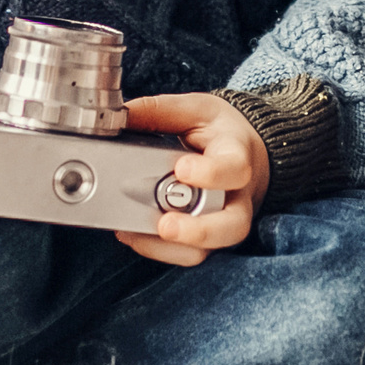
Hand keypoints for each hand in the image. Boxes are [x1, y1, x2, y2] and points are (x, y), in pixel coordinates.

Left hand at [113, 92, 270, 266]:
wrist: (246, 153)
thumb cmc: (220, 133)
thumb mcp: (196, 111)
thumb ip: (159, 111)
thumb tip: (118, 116)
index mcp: (237, 156)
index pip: (235, 170)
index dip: (210, 174)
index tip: (181, 168)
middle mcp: (237, 196)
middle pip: (233, 226)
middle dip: (198, 231)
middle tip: (165, 225)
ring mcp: (225, 222)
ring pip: (210, 249)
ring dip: (172, 248)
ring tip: (135, 233)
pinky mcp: (208, 238)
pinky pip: (188, 253)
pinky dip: (158, 249)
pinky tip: (132, 233)